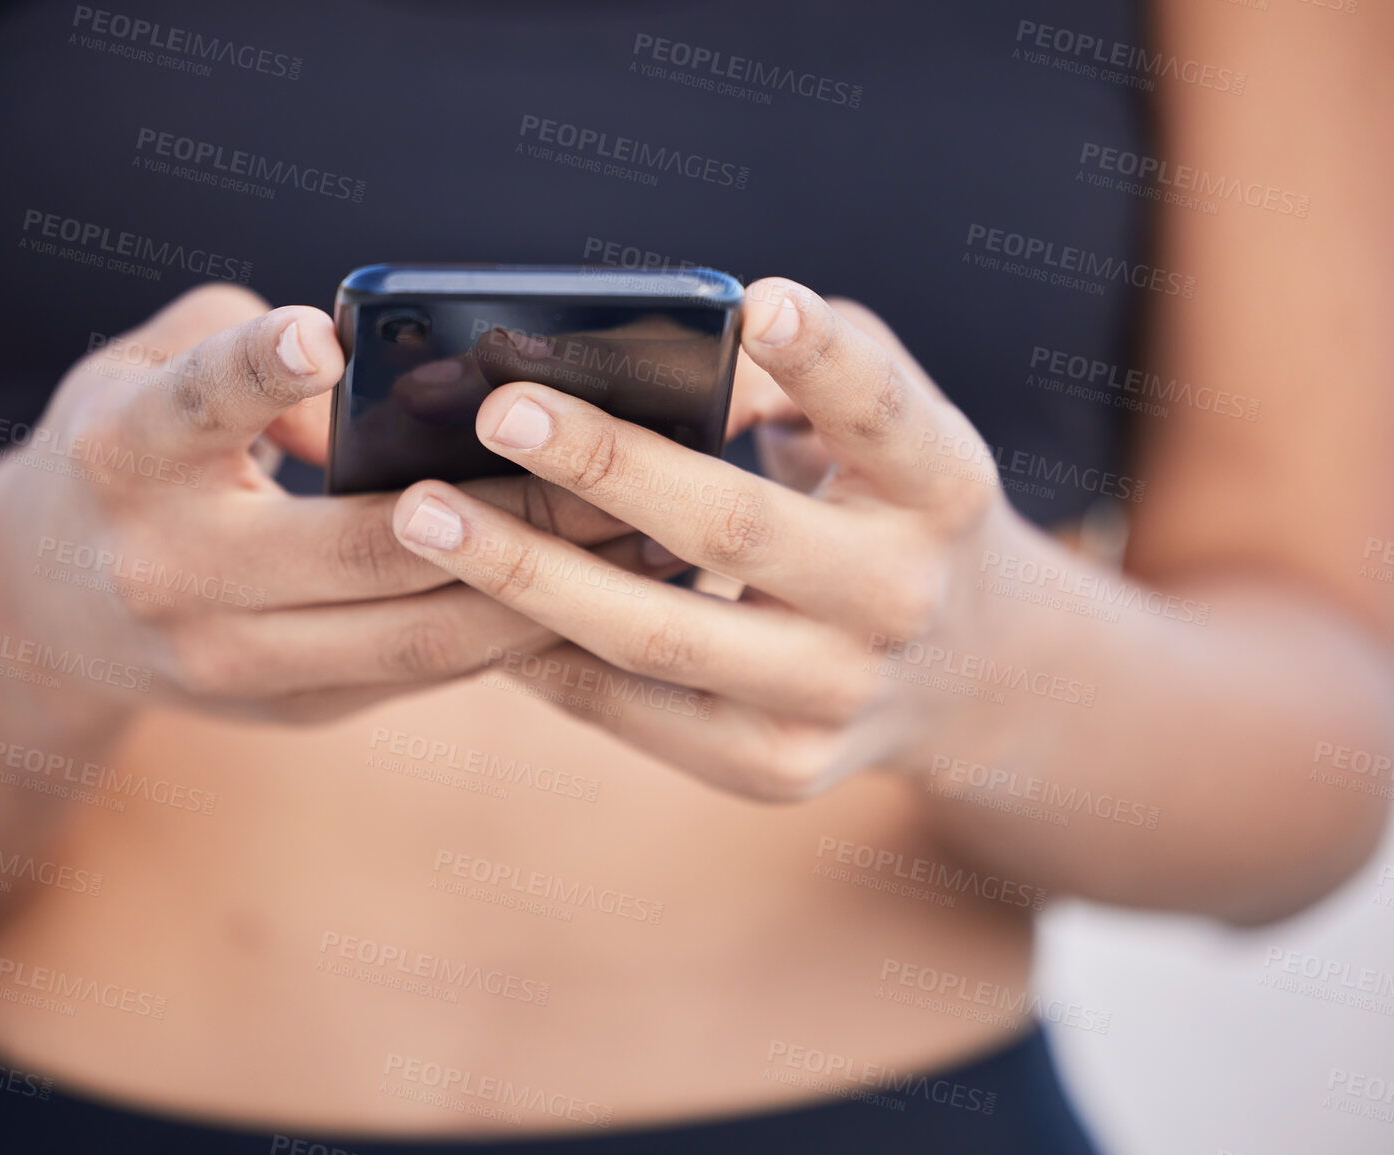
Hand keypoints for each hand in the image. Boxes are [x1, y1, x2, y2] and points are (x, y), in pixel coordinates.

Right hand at [0, 283, 650, 724]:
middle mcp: (166, 569)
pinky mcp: (282, 707)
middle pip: (359, 547)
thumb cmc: (122, 452)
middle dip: (506, 508)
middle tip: (618, 461)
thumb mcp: (143, 370)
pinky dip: (505, 635)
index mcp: (123, 457)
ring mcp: (225, 660)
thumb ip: (246, 342)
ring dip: (538, 591)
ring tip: (640, 541)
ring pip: (411, 636)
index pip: (194, 407)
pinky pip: (417, 673)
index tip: (319, 331)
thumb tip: (397, 381)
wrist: (47, 608)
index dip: (257, 375)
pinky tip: (587, 595)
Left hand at [386, 278, 1052, 799]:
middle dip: (606, 468)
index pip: (884, 413)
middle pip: (736, 530)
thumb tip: (646, 362)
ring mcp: (837, 696)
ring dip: (526, 574)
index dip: (822, 362)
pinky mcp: (776, 768)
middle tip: (497, 412)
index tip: (760, 302)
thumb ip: (798, 378)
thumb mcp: (883, 436)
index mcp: (940, 486)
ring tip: (424, 519)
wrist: (969, 676)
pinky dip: (542, 652)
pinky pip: (632, 709)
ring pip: (656, 637)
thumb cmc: (888, 508)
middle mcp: (901, 597)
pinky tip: (466, 601)